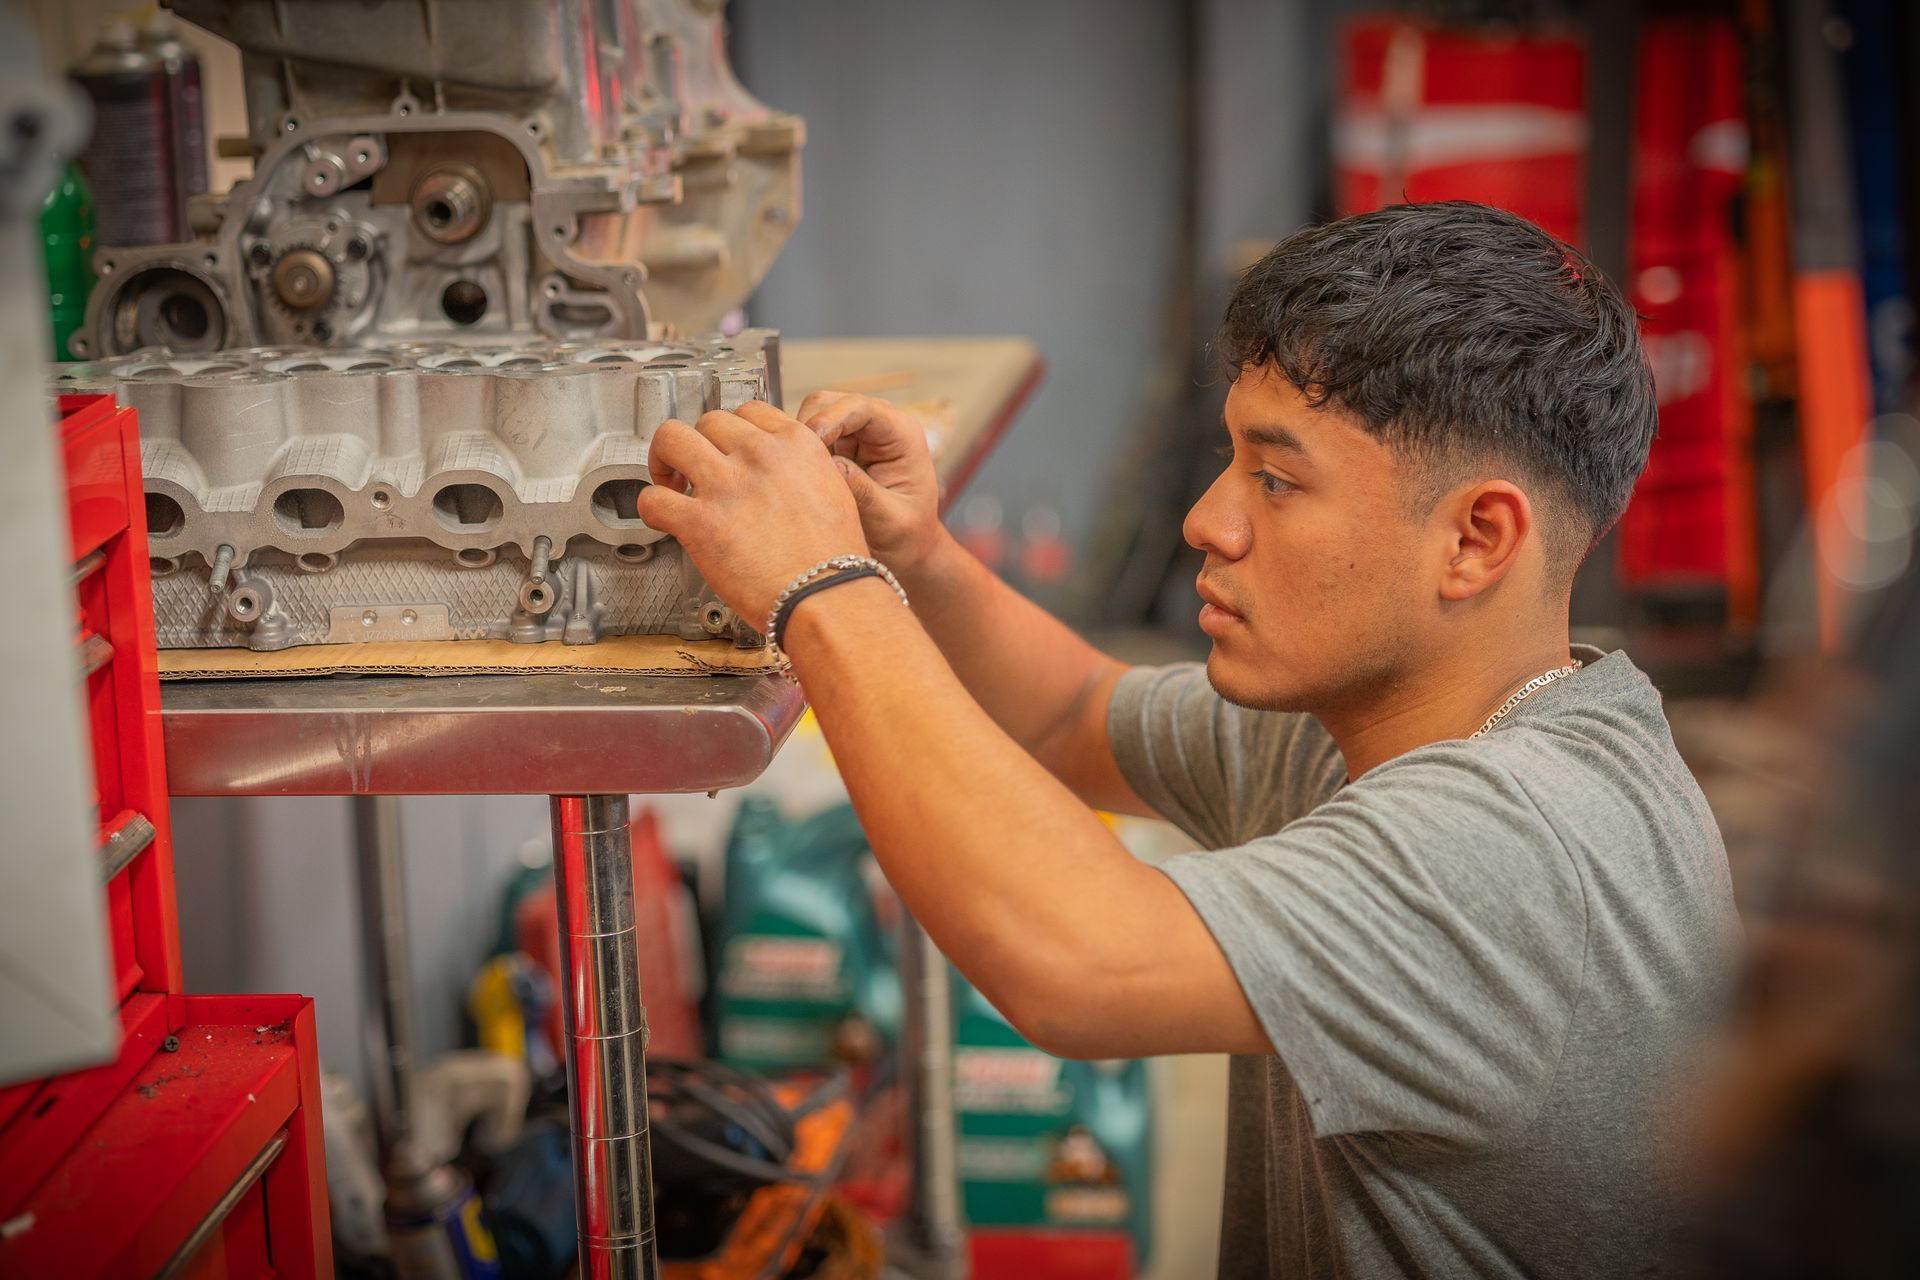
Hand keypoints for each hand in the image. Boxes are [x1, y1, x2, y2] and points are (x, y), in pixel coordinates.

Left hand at [636, 401, 868, 630]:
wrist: (829, 595)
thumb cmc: (835, 560)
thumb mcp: (834, 491)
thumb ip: (802, 470)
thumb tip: (780, 473)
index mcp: (795, 444)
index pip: (749, 412)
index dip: (732, 433)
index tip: (727, 450)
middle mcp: (759, 455)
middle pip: (708, 421)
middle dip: (700, 444)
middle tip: (698, 469)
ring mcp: (727, 485)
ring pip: (671, 440)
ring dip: (664, 458)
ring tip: (670, 481)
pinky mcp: (699, 521)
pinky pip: (653, 498)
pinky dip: (651, 507)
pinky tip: (662, 517)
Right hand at [798, 392, 942, 575]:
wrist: (908, 549)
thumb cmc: (908, 536)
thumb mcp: (890, 520)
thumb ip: (863, 493)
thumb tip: (830, 465)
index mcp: (902, 435)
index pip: (860, 407)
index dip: (829, 420)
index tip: (809, 445)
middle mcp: (879, 426)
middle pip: (829, 403)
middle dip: (807, 429)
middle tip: (795, 465)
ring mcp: (857, 434)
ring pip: (812, 416)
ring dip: (799, 441)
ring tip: (798, 476)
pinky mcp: (840, 447)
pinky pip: (808, 437)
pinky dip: (798, 452)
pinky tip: (799, 479)